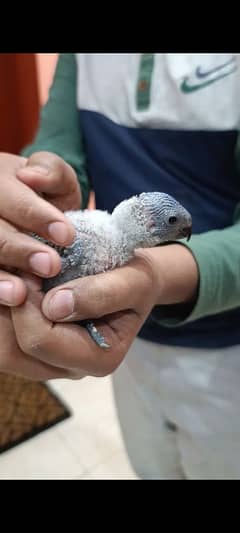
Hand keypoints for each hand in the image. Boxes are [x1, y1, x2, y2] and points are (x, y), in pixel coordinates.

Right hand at [0, 152, 79, 306]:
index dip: (37, 217)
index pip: (13, 198)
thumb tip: (30, 176)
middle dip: (20, 250)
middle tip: (51, 266)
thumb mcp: (56, 180)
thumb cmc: (45, 198)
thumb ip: (51, 172)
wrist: (31, 216)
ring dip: (0, 276)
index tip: (67, 236)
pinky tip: (11, 298)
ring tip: (20, 294)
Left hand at [11, 258, 156, 378]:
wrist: (134, 280)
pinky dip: (7, 312)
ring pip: (4, 348)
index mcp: (98, 359)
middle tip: (21, 272)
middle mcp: (71, 368)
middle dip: (11, 308)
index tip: (33, 268)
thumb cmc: (136, 278)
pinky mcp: (38, 351)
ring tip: (17, 280)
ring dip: (5, 310)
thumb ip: (103, 293)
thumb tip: (54, 306)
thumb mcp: (134, 280)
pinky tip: (16, 290)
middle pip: (13, 351)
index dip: (28, 302)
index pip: (41, 341)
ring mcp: (52, 362)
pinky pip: (7, 340)